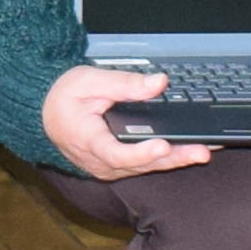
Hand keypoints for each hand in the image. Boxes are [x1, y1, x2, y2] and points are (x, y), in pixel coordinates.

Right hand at [46, 62, 205, 179]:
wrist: (45, 115)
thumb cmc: (62, 98)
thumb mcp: (89, 82)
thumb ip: (125, 83)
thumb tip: (159, 82)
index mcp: (89, 142)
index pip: (117, 154)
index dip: (141, 152)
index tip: (161, 145)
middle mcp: (101, 162)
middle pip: (141, 165)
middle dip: (174, 158)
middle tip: (201, 151)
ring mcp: (110, 167)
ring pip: (148, 167)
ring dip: (177, 159)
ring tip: (205, 150)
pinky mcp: (119, 166)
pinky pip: (146, 165)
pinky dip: (169, 157)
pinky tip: (190, 150)